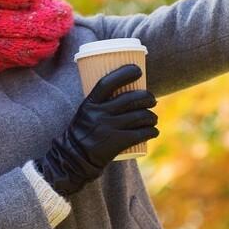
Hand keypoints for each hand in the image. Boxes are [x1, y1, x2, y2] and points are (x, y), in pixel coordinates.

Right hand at [33, 65, 158, 196]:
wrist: (74, 158)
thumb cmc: (84, 132)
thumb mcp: (86, 112)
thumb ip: (102, 102)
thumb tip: (127, 91)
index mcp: (90, 103)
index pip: (107, 83)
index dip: (124, 73)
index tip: (138, 70)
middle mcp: (99, 114)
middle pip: (130, 99)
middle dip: (147, 97)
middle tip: (152, 99)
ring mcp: (108, 128)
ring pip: (139, 116)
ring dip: (151, 116)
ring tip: (153, 118)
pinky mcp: (116, 143)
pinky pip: (140, 134)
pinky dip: (151, 131)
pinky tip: (154, 131)